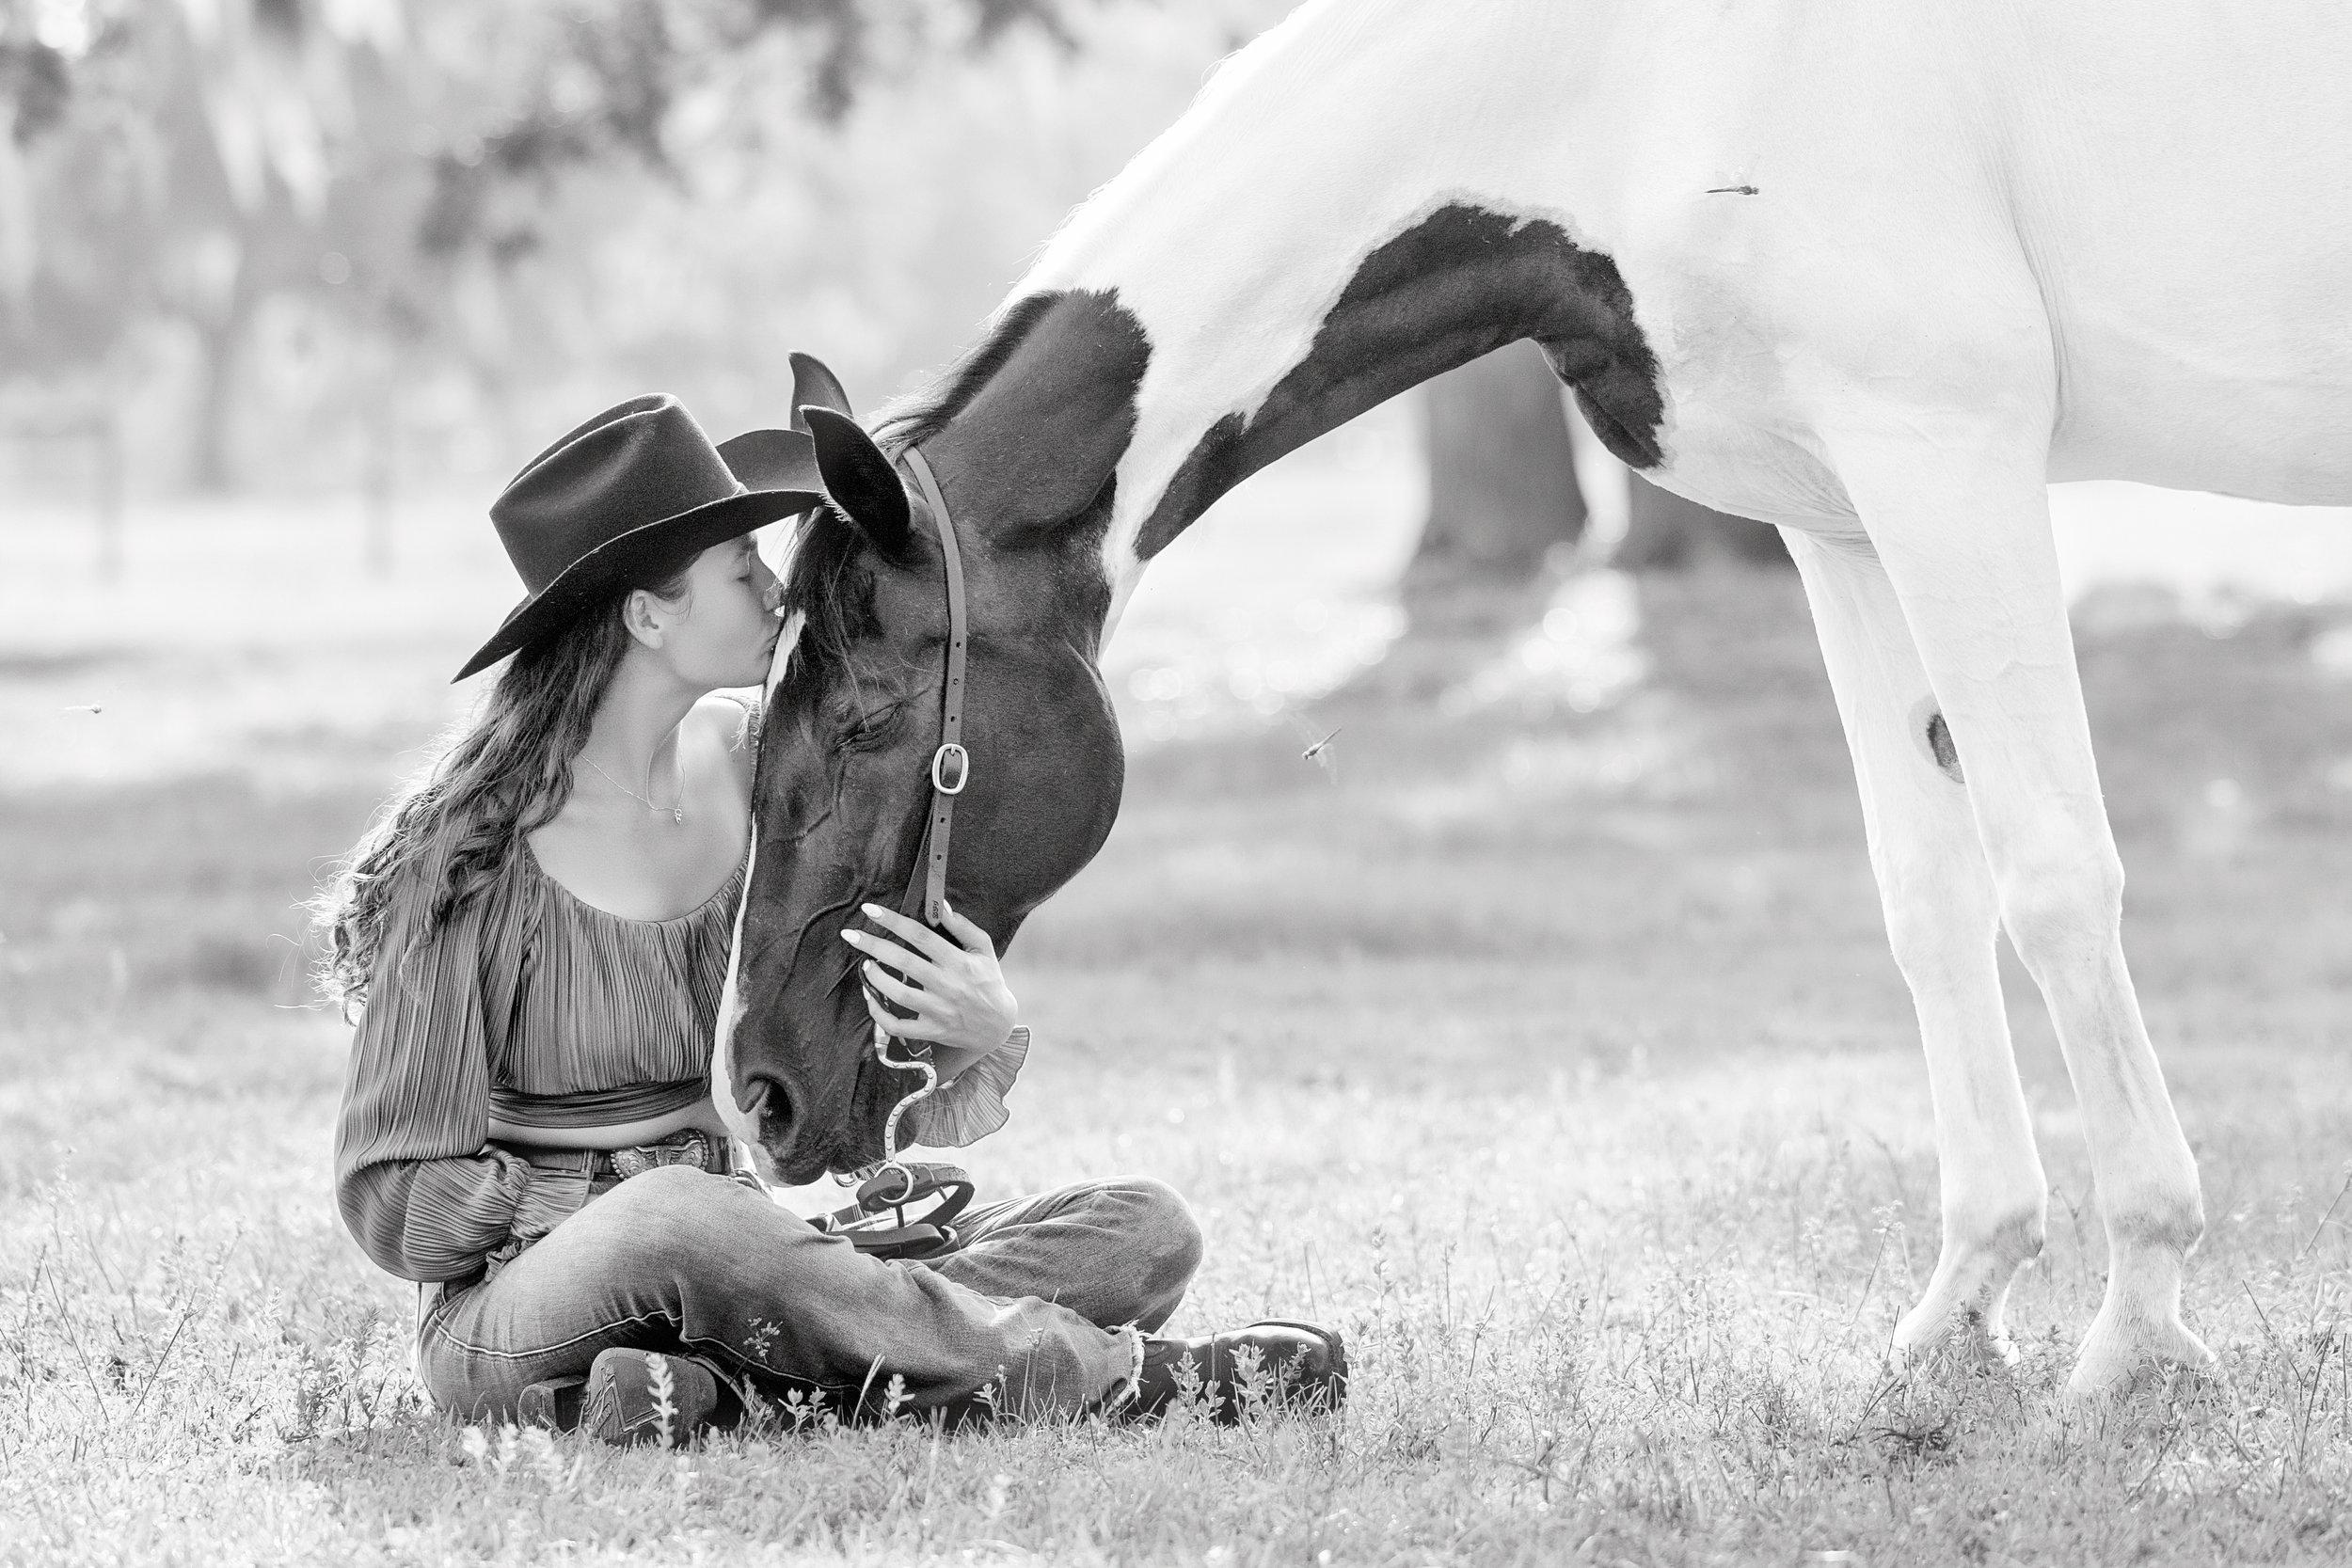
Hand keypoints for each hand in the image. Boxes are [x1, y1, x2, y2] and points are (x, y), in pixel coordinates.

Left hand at [841, 901, 1017, 1069]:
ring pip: (899, 994)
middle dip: (873, 945)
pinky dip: (879, 1014)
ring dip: (876, 978)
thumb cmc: (989, 982)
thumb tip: (941, 907)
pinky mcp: (931, 1030)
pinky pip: (898, 1026)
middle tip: (851, 934)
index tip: (871, 910)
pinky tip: (871, 997)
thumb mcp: (984, 949)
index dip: (893, 921)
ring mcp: (938, 1010)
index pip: (921, 936)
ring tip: (865, 965)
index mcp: (959, 962)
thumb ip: (963, 927)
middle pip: (904, 962)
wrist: (998, 1026)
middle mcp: (948, 985)